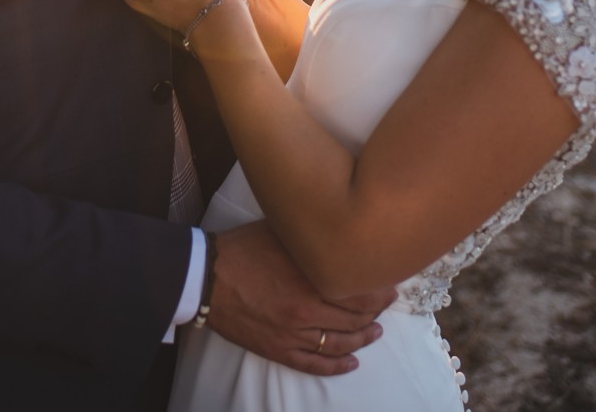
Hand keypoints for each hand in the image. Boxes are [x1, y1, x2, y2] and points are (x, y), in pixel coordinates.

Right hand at [204, 221, 391, 376]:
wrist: (205, 277)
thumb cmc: (242, 249)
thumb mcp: (280, 232)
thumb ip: (311, 238)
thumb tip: (337, 229)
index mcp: (309, 279)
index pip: (360, 292)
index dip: (380, 290)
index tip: (389, 283)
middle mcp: (306, 310)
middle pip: (355, 318)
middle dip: (376, 312)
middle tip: (386, 303)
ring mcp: (293, 334)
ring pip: (340, 343)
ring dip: (362, 338)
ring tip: (374, 331)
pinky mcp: (278, 350)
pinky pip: (314, 364)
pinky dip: (336, 366)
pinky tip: (351, 362)